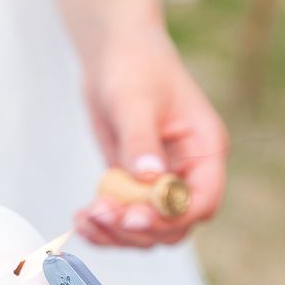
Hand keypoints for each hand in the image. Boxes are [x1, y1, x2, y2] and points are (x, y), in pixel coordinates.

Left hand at [76, 24, 227, 247]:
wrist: (113, 52)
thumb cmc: (134, 64)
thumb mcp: (135, 100)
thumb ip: (141, 140)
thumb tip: (149, 178)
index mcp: (204, 148)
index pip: (201, 200)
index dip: (171, 216)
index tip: (134, 217)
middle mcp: (186, 169)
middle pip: (173, 223)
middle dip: (138, 228)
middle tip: (101, 215)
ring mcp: (158, 177)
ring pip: (147, 226)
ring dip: (117, 232)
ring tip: (86, 220)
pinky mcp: (132, 178)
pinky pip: (124, 212)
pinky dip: (104, 223)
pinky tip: (81, 219)